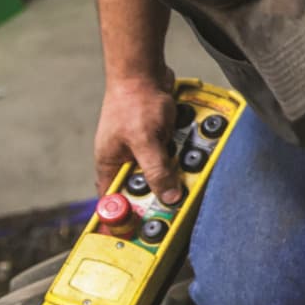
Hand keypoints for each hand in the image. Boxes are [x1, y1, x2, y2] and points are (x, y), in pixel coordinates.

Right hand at [94, 70, 181, 203]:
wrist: (145, 71)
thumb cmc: (134, 101)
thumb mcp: (146, 141)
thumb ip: (157, 170)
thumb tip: (170, 197)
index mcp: (111, 164)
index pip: (114, 200)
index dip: (127, 216)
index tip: (143, 233)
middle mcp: (124, 159)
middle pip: (144, 189)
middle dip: (162, 194)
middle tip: (179, 200)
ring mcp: (142, 149)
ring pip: (162, 173)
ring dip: (176, 173)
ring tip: (189, 170)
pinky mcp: (159, 139)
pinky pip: (173, 155)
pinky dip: (182, 155)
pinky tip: (193, 152)